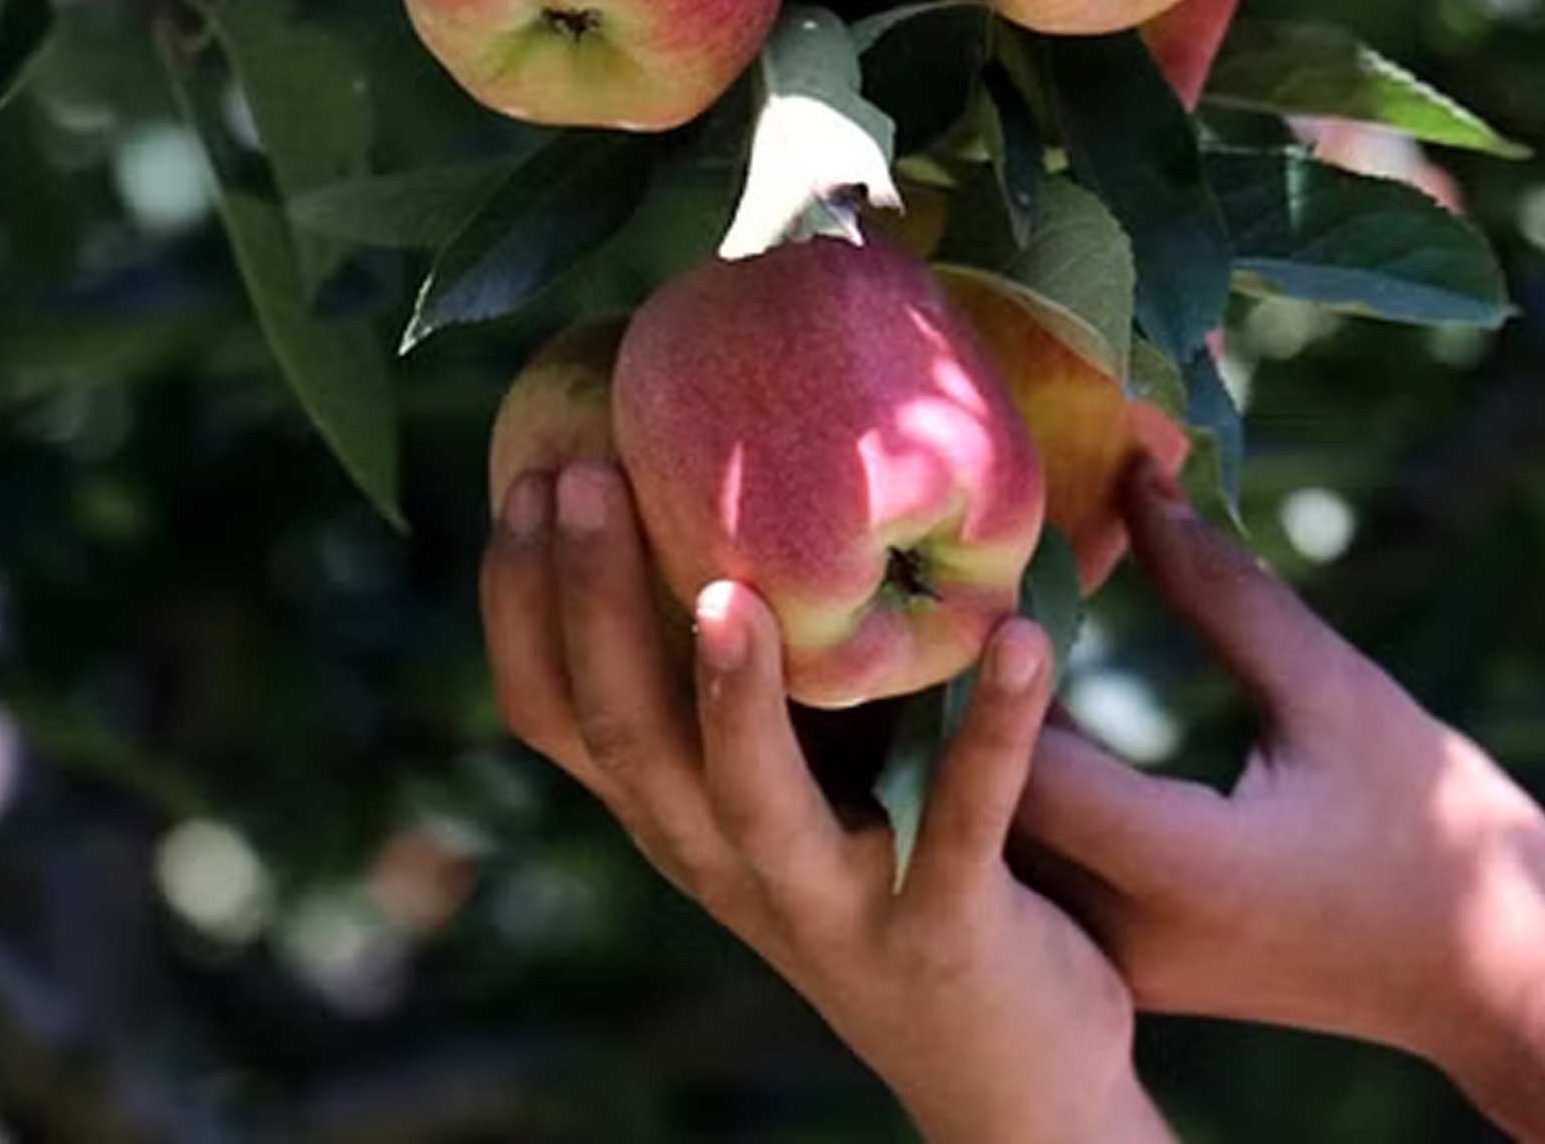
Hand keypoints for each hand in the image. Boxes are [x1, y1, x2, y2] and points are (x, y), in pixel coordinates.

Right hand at [481, 460, 1168, 1143]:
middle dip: (593, 605)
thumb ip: (770, 680)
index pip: (560, 718)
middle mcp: (728, 868)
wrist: (1007, 1071)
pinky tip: (1020, 636)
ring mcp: (830, 907)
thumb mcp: (808, 782)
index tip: (526, 478)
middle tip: (583, 474)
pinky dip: (994, 728)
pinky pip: (963, 820)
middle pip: (629, 738)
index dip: (524, 607)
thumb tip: (745, 488)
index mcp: (684, 822)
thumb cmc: (901, 875)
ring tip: (730, 589)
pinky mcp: (945, 933)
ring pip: (752, 799)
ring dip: (734, 694)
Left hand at [1014, 460, 1544, 1143]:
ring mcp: (1130, 966)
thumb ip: (1220, 589)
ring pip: (1011, 846)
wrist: (1504, 987)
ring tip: (993, 638)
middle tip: (970, 590)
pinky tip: (1044, 709)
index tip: (996, 564)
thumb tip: (1136, 480)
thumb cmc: (1443, 836)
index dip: (996, 656)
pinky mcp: (1141, 970)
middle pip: (990, 807)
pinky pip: (1051, 874)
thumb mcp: (1335, 689)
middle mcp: (1128, 932)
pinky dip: (1035, 794)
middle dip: (973, 699)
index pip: (1023, 754)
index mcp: (1175, 864)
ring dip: (995, 748)